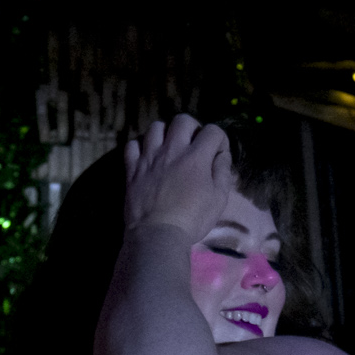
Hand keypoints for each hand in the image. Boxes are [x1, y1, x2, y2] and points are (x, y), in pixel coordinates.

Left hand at [123, 115, 233, 240]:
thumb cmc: (192, 220)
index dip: (220, 139)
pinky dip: (140, 146)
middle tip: (194, 143)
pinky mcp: (132, 168)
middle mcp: (172, 150)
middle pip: (183, 120)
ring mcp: (149, 157)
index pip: (213, 131)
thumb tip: (221, 155)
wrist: (157, 235)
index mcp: (196, 157)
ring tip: (170, 146)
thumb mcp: (219, 199)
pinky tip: (147, 156)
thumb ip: (222, 172)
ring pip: (155, 127)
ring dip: (166, 133)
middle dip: (193, 127)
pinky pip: (132, 145)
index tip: (219, 153)